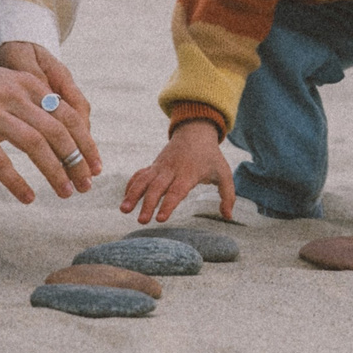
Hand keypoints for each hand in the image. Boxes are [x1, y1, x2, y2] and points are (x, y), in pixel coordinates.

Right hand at [0, 42, 97, 203]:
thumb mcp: (13, 86)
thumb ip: (38, 103)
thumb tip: (69, 137)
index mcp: (30, 85)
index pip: (69, 115)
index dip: (86, 143)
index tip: (96, 166)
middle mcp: (15, 97)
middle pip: (57, 131)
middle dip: (76, 161)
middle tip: (86, 185)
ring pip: (34, 145)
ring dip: (55, 172)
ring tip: (66, 193)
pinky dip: (16, 181)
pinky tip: (28, 198)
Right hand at [121, 120, 236, 224]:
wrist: (195, 132)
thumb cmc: (211, 157)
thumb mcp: (224, 173)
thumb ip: (228, 196)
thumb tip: (228, 216)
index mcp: (189, 173)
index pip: (176, 191)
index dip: (167, 205)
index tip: (159, 219)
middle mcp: (172, 170)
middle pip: (157, 188)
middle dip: (148, 204)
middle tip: (141, 221)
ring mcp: (160, 167)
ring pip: (144, 180)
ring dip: (132, 195)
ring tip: (123, 210)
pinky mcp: (154, 166)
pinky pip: (140, 175)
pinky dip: (131, 185)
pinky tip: (125, 199)